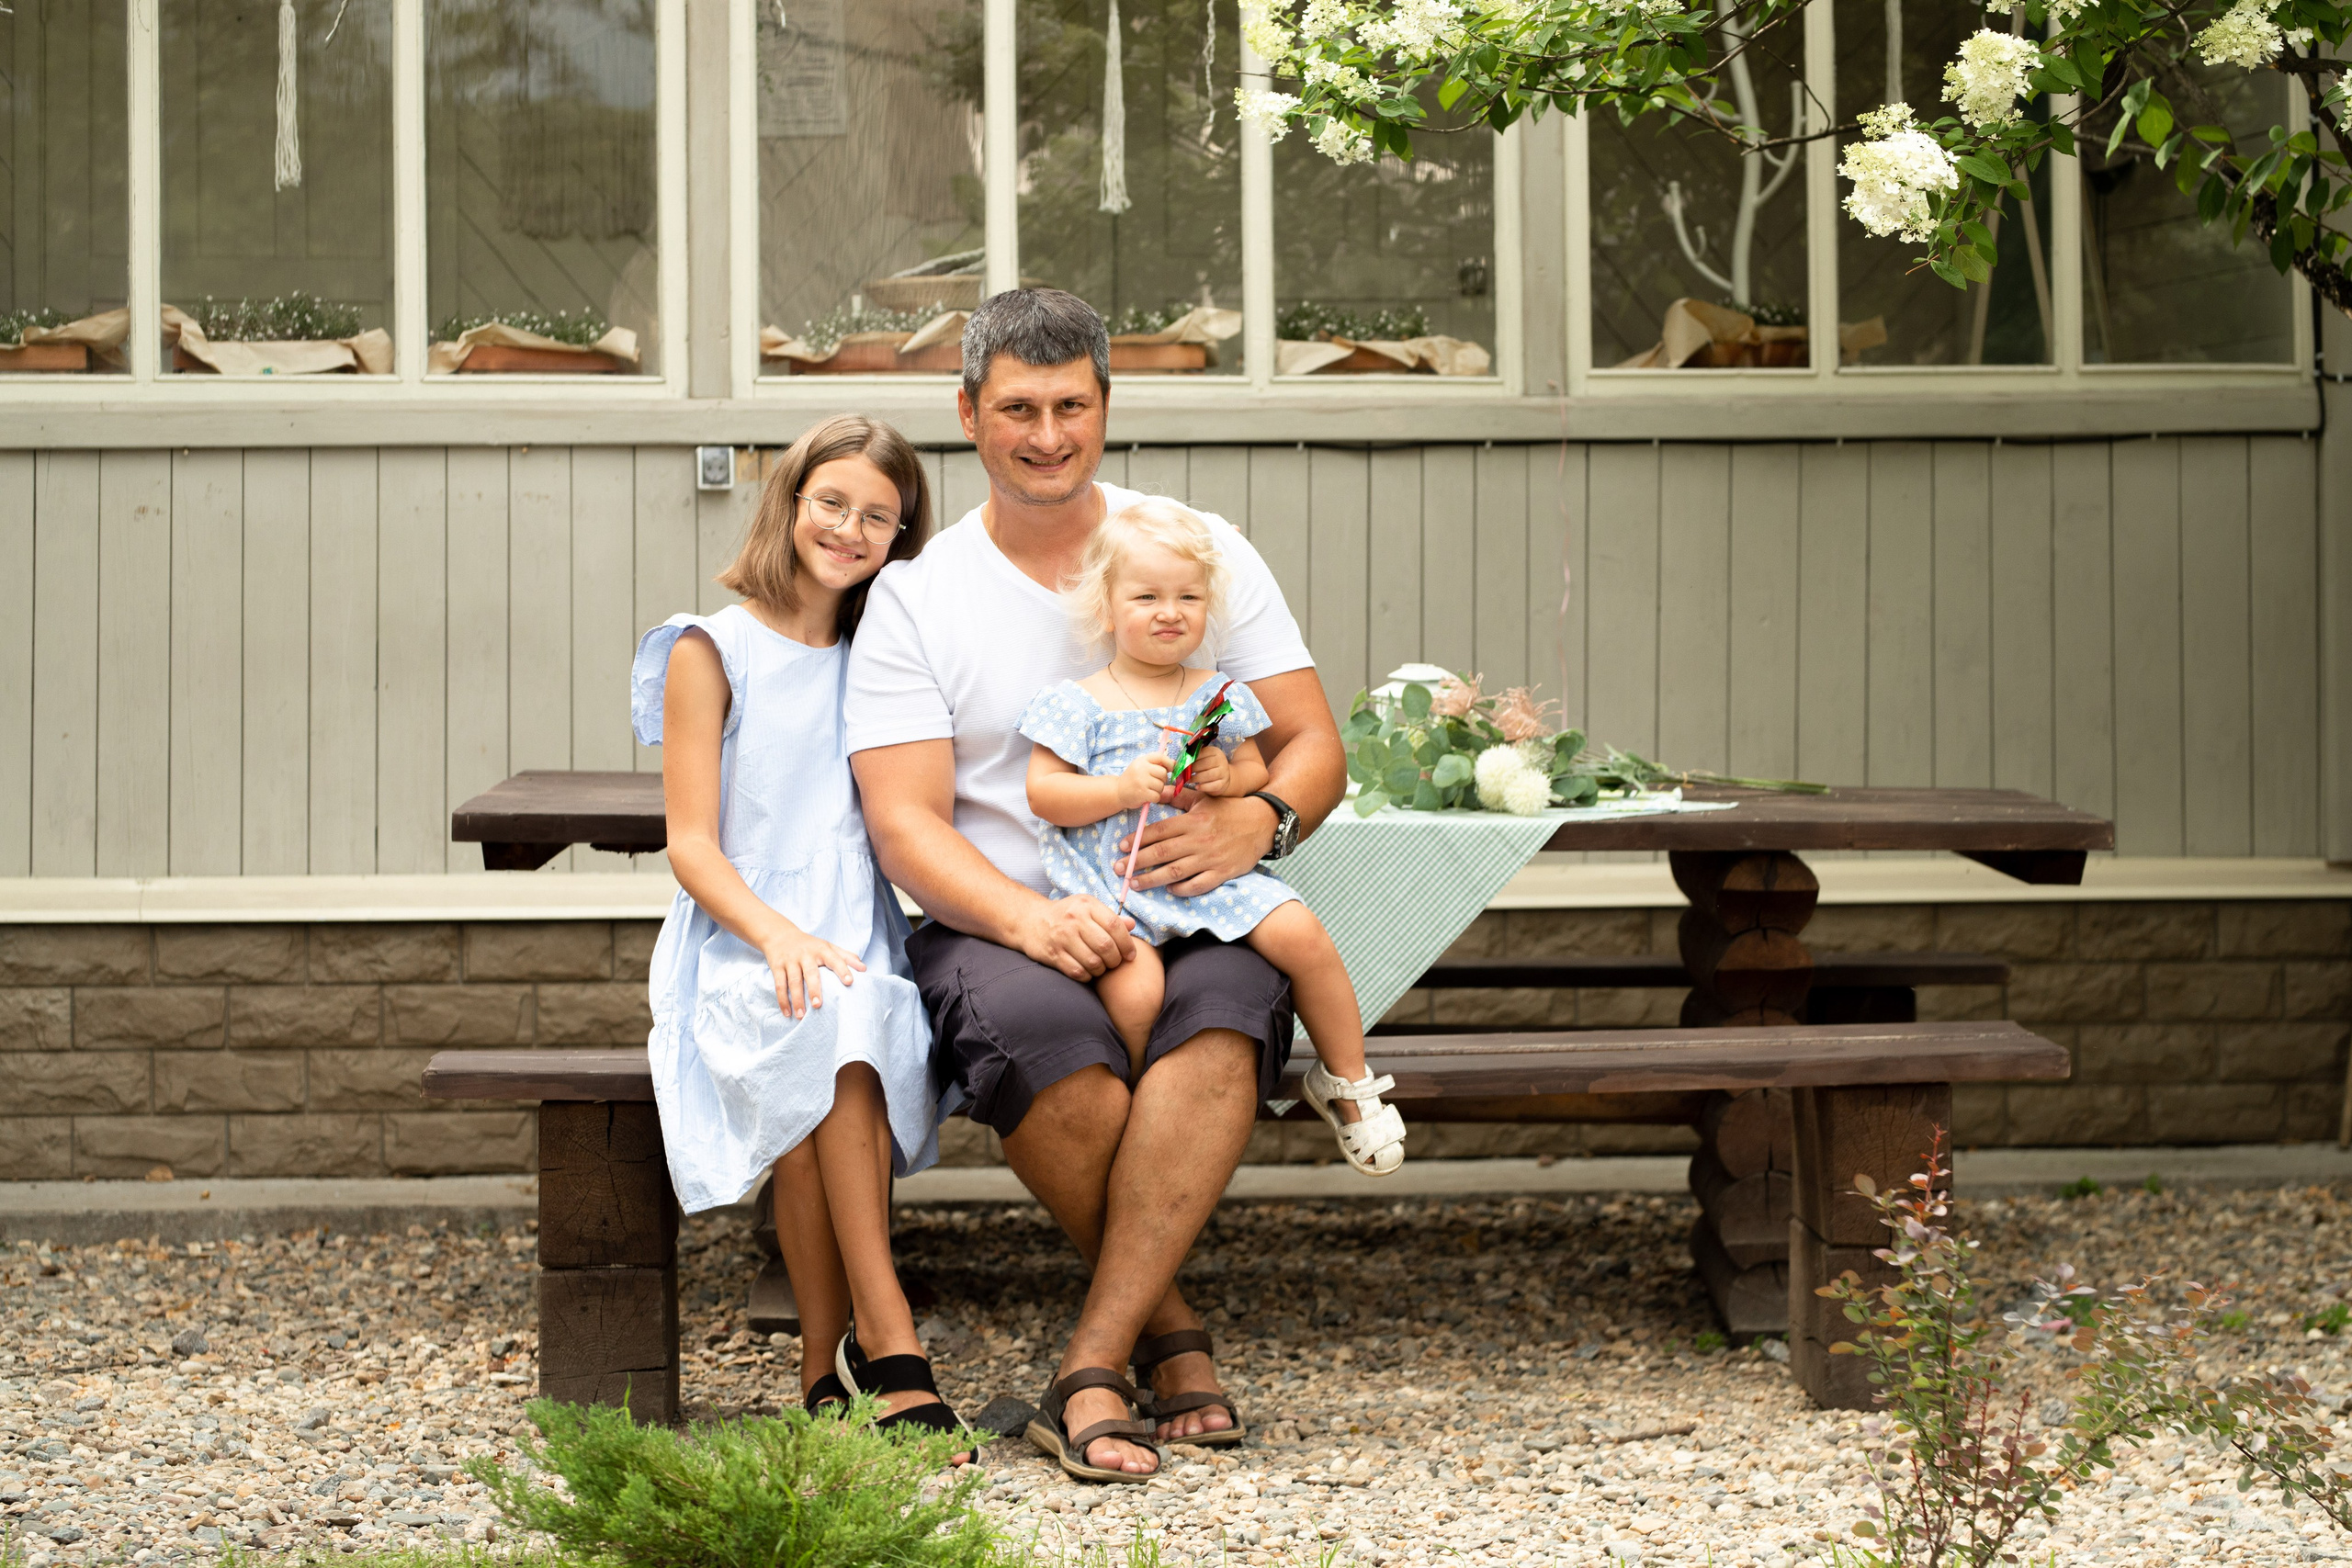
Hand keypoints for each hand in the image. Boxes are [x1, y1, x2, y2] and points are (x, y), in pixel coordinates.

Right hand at [762, 928, 866, 1019]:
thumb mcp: (828, 946)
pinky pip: (779, 985)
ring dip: (797, 999)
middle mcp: (806, 955)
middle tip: (818, 1005)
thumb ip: (847, 957)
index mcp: (822, 950)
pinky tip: (787, 1013)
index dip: (843, 970)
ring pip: (793, 981)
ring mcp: (790, 961)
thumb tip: (865, 969)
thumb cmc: (810, 945)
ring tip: (801, 1016)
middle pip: (811, 973)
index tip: (850, 982)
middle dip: (814, 989)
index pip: (834, 959)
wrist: (780, 935)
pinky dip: (782, 1000)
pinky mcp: (777, 967)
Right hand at [1014, 895, 1136, 981]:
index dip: (1127, 944)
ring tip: (1101, 967)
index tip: (1130, 955)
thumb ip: (1110, 918)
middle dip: (1115, 960)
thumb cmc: (1066, 915)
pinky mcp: (1053, 954)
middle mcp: (1074, 919)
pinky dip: (1087, 976)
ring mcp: (1062, 937)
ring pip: (1093, 962)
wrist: (1030, 920)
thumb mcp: (1087, 908)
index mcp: (1086, 904)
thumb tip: (1132, 925)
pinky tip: (1088, 972)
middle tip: (1115, 963)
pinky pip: (1078, 972)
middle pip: (1106, 946)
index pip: (1114, 925)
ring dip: (1102, 970)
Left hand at [1116, 794, 1277, 896]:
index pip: (1159, 831)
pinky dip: (1181, 889)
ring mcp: (1210, 858)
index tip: (1122, 847)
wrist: (1261, 823)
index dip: (1137, 840)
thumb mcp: (1204, 798)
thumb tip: (1159, 790)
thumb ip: (1180, 796)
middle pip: (1161, 853)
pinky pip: (1197, 885)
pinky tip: (1170, 889)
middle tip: (1119, 869)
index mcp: (1192, 821)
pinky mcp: (1222, 873)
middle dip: (1136, 862)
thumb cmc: (1229, 809)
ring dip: (1151, 879)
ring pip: (1174, 872)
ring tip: (1135, 883)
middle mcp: (1198, 840)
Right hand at [1118, 751, 1172, 809]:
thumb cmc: (1133, 779)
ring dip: (1158, 790)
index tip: (1171, 768)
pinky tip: (1147, 796)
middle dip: (1162, 780)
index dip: (1169, 763)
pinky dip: (1154, 798)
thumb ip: (1155, 764)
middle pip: (1163, 773)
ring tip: (1149, 790)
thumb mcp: (1141, 766)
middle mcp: (1141, 768)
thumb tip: (1175, 764)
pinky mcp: (1142, 793)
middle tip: (1154, 783)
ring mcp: (1141, 780)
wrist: (1117, 791)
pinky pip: (1157, 796)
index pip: (1160, 757)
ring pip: (1161, 786)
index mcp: (1142, 760)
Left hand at [1183, 746, 1232, 796]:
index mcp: (1215, 751)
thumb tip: (1179, 761)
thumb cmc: (1208, 766)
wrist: (1222, 777)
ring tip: (1188, 780)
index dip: (1192, 758)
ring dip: (1196, 778)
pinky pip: (1213, 785)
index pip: (1203, 752)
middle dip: (1193, 768)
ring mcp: (1224, 772)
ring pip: (1209, 775)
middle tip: (1184, 772)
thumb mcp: (1204, 758)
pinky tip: (1196, 787)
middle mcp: (1221, 760)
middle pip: (1206, 763)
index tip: (1184, 763)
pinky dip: (1204, 787)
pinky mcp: (1223, 783)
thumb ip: (1195, 757)